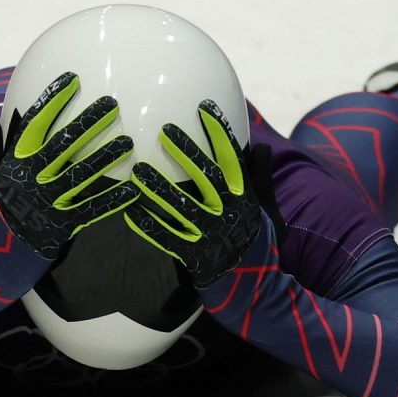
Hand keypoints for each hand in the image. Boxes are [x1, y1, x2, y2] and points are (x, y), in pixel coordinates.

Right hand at [0, 72, 138, 258]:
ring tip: (127, 143)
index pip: (34, 125)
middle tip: (112, 104)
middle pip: (64, 145)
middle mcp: (31, 179)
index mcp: (13, 163)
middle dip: (89, 122)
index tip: (72, 80)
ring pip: (81, 175)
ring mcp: (47, 203)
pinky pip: (91, 211)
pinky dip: (112, 200)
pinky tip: (132, 190)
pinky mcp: (61, 227)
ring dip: (106, 157)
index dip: (53, 101)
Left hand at [123, 100, 260, 286]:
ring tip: (139, 170)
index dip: (220, 134)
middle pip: (207, 178)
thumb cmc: (257, 242)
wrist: (256, 288)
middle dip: (187, 153)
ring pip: (182, 208)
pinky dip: (149, 226)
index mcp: (246, 198)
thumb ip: (260, 178)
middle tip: (165, 131)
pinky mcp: (195, 257)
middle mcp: (230, 214)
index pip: (233, 160)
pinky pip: (168, 239)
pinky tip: (131, 212)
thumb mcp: (266, 209)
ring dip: (159, 188)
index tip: (205, 108)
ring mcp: (212, 236)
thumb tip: (262, 147)